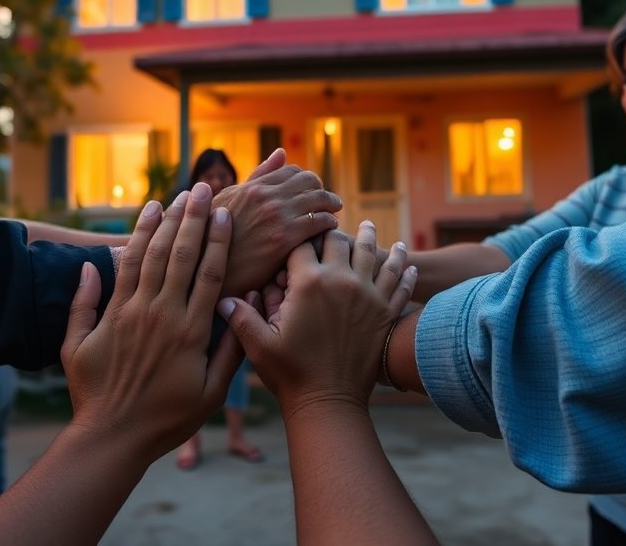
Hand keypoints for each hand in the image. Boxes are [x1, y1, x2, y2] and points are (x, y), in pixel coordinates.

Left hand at [61, 183, 243, 458]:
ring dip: (162, 223)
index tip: (226, 212)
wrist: (111, 435)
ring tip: (173, 197)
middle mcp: (161, 314)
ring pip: (149, 256)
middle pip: (180, 254)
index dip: (218, 239)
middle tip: (202, 189)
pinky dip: (128, 244)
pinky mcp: (103, 319)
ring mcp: (129, 314)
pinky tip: (137, 224)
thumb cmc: (167, 419)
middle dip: (192, 218)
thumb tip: (244, 304)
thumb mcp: (212, 392)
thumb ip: (231, 348)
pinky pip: (118, 273)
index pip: (210, 272)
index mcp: (191, 331)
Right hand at [213, 148, 342, 297]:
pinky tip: (327, 230)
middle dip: (321, 190)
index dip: (306, 180)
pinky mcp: (285, 239)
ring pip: (320, 199)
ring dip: (330, 205)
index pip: (293, 171)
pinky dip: (329, 223)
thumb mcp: (230, 199)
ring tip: (332, 213)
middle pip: (310, 181)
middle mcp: (267, 197)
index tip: (311, 191)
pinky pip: (320, 222)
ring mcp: (277, 217)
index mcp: (254, 187)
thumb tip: (281, 152)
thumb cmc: (216, 236)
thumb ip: (259, 176)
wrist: (207, 270)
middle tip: (328, 201)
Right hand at [221, 220, 415, 413]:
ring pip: (373, 254)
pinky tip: (405, 259)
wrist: (329, 402)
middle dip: (332, 231)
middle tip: (333, 223)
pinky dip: (402, 268)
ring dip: (372, 238)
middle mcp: (341, 281)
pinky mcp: (384, 312)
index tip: (296, 230)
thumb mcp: (257, 344)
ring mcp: (367, 294)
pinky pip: (398, 282)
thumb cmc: (290, 374)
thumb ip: (240, 315)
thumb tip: (220, 296)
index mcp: (307, 283)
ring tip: (371, 227)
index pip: (301, 243)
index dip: (297, 235)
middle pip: (338, 239)